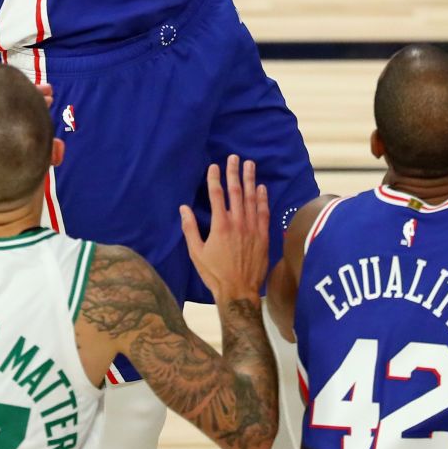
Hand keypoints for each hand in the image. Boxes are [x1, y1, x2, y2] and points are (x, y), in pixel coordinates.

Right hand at [180, 155, 269, 304]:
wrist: (239, 291)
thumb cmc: (214, 273)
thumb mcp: (196, 253)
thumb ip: (190, 229)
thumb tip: (183, 208)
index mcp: (220, 225)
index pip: (217, 195)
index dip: (215, 178)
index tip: (214, 166)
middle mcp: (238, 223)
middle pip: (236, 191)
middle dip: (234, 172)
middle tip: (234, 157)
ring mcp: (252, 228)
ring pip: (252, 198)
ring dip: (250, 180)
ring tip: (250, 165)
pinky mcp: (263, 236)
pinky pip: (264, 212)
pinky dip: (263, 198)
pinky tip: (262, 188)